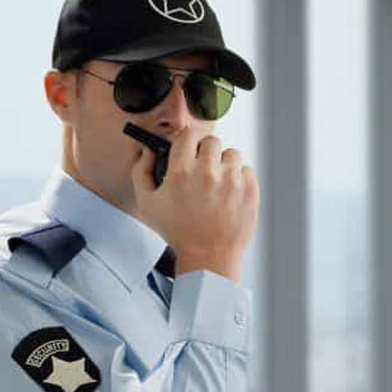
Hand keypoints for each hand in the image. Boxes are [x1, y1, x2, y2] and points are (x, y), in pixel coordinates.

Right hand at [130, 126, 259, 283]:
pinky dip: (238, 179)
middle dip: (205, 152)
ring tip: (217, 182)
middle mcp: (209, 173)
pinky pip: (246, 171)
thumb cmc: (178, 233)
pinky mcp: (250, 190)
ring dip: (224, 164)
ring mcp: (232, 181)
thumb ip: (141, 172)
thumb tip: (147, 151)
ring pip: (232, 154)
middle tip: (202, 168)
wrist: (209, 256)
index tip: (187, 149)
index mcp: (182, 172)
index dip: (186, 141)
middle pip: (212, 141)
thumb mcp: (148, 204)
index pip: (188, 135)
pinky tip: (228, 193)